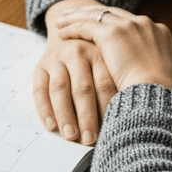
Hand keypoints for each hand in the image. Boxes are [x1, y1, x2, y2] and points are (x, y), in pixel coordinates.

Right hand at [32, 0, 119, 145]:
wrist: (71, 31)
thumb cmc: (99, 57)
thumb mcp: (112, 61)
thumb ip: (120, 81)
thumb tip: (132, 117)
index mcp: (100, 52)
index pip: (105, 85)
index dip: (108, 110)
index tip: (112, 132)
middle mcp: (77, 52)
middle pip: (83, 88)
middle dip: (87, 117)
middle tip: (90, 140)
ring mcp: (57, 58)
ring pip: (60, 89)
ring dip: (65, 115)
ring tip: (71, 137)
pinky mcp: (40, 66)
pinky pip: (39, 89)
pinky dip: (45, 109)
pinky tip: (52, 126)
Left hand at [54, 5, 171, 97]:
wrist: (158, 95)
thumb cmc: (160, 96)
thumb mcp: (160, 77)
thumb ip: (149, 68)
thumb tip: (143, 76)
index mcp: (159, 33)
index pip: (130, 22)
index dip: (112, 23)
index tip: (100, 25)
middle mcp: (144, 24)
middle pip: (112, 13)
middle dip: (92, 13)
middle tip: (75, 15)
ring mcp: (128, 26)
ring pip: (95, 15)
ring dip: (76, 17)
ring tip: (61, 22)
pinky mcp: (112, 33)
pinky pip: (85, 26)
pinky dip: (72, 28)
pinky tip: (61, 34)